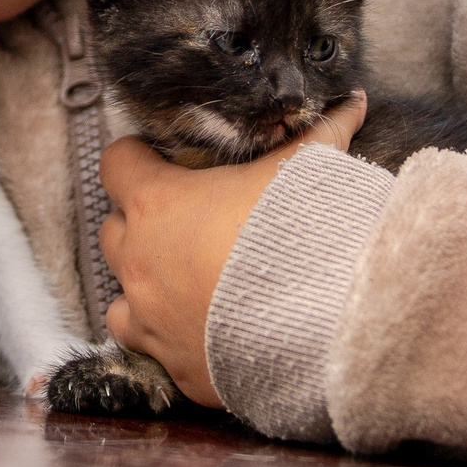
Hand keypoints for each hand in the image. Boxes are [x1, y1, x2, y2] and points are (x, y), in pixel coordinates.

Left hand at [99, 91, 369, 407]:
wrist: (319, 323)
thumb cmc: (298, 233)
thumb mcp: (307, 171)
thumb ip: (322, 134)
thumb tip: (352, 104)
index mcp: (158, 204)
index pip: (116, 164)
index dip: (136, 159)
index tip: (159, 161)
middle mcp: (140, 262)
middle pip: (114, 230)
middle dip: (141, 225)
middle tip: (183, 223)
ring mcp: (151, 317)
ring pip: (119, 296)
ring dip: (143, 286)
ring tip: (184, 283)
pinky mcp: (174, 363)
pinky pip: (151, 348)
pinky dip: (166, 338)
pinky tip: (200, 332)